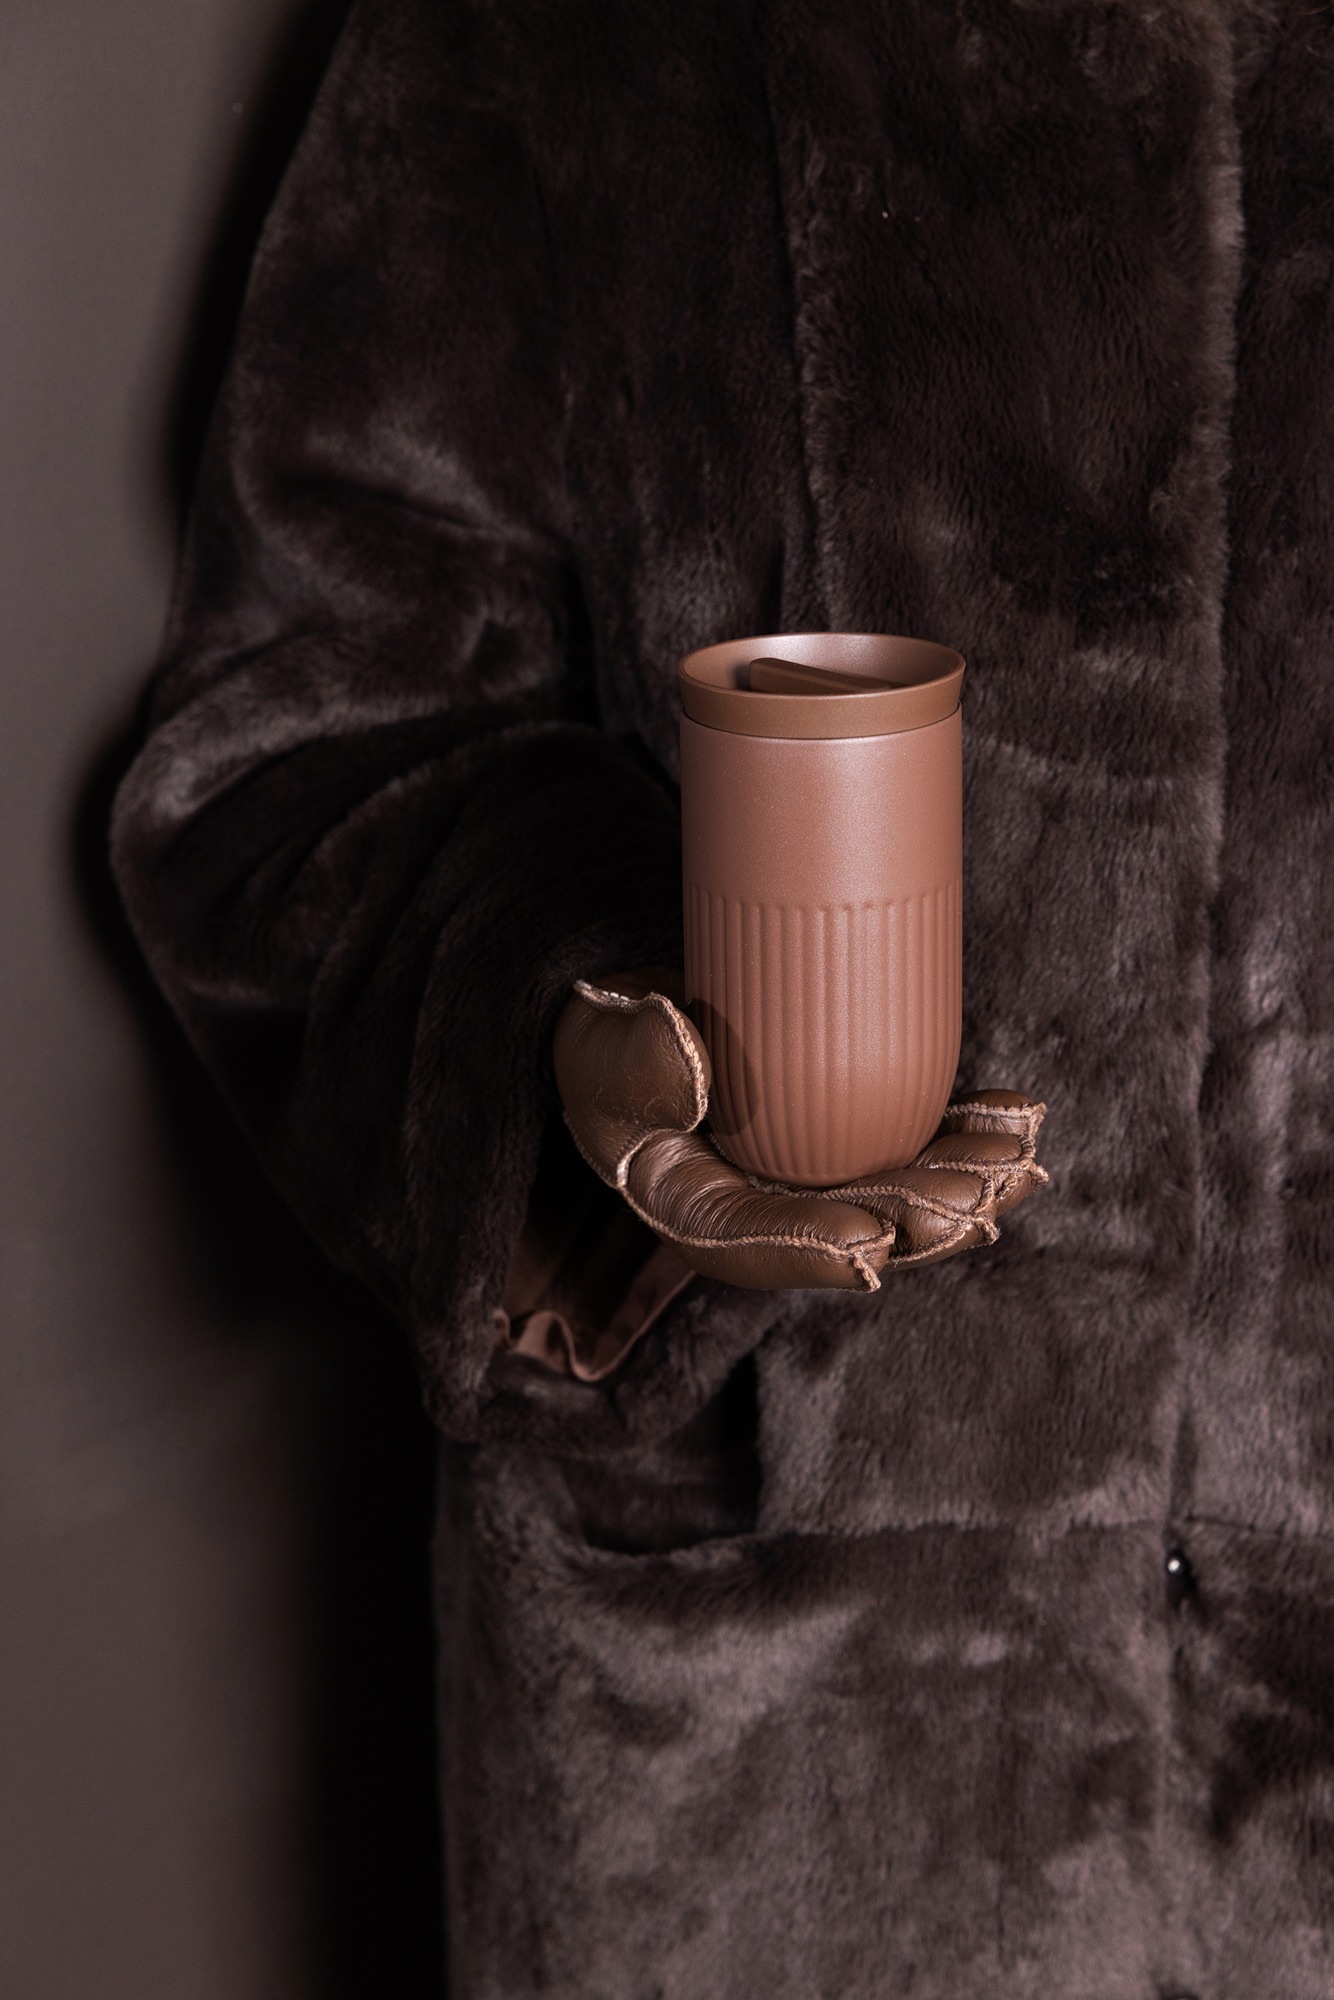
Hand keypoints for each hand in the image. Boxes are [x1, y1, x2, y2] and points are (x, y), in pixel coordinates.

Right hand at [552, 971, 1046, 1291]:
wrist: (641, 1017)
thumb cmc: (613, 1041)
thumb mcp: (602, 1054)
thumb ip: (636, 1062)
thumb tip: (689, 1044)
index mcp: (697, 1217)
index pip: (754, 1247)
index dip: (815, 1250)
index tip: (874, 1244)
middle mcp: (767, 1213)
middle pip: (848, 1232)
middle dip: (919, 1222)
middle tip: (979, 1198)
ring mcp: (815, 1180)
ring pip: (896, 1197)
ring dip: (962, 1186)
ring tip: (1019, 1165)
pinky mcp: (850, 1141)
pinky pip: (914, 1149)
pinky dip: (966, 1138)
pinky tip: (1018, 1124)